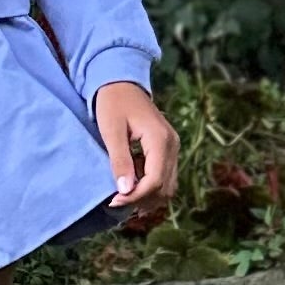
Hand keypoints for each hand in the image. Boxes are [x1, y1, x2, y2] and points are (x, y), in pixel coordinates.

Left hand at [93, 81, 178, 227]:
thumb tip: (125, 190)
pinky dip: (150, 186)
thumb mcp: (111, 131)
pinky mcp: (168, 149)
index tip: (113, 201)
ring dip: (147, 196)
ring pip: (168, 186)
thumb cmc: (113, 103)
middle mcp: (172, 145)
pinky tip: (131, 182)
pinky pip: (165, 177)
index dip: (136, 196)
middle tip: (116, 201)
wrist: (121, 83)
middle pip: (165, 187)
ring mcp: (173, 147)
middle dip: (141, 199)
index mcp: (160, 139)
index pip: (155, 180)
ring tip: (123, 194)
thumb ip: (119, 160)